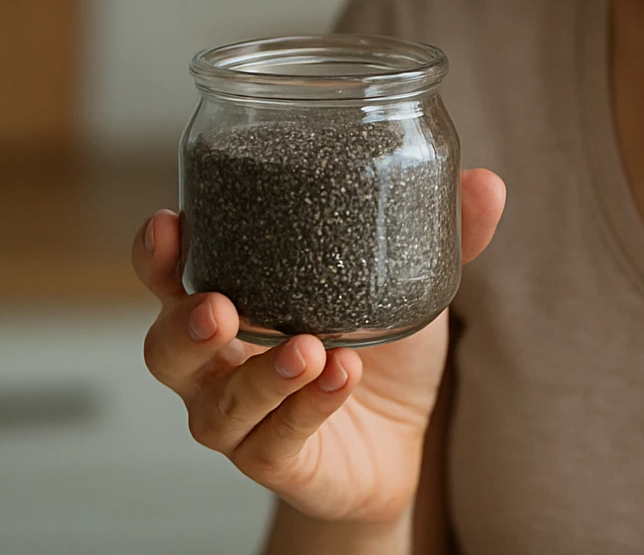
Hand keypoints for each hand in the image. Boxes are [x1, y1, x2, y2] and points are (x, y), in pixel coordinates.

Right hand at [132, 168, 504, 523]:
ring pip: (217, 408)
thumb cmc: (378, 344)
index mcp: (234, 300)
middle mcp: (219, 364)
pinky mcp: (277, 462)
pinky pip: (275, 443)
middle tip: (217, 305)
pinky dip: (307, 408)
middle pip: (165, 349)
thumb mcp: (404, 283)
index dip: (157, 255)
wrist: (401, 439)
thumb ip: (441, 234)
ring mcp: (242, 419)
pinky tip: (340, 378)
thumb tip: (486, 182)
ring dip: (259, 376)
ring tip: (306, 347)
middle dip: (182, 324)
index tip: (170, 223)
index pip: (171, 276)